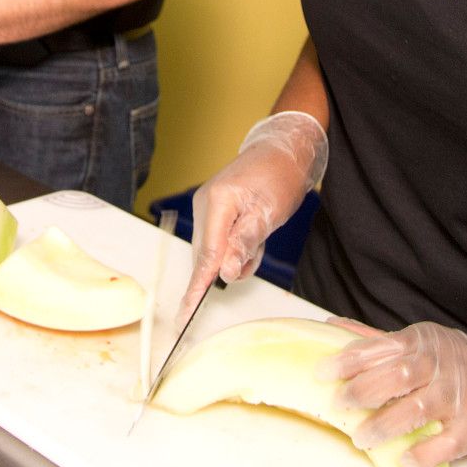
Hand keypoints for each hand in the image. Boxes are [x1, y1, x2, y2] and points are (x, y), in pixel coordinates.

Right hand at [179, 111, 327, 318]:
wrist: (281, 152)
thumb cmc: (280, 177)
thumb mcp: (270, 213)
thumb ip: (245, 243)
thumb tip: (224, 273)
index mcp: (217, 202)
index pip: (206, 255)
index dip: (196, 288)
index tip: (185, 314)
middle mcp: (204, 205)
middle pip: (207, 256)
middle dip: (230, 265)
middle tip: (258, 250)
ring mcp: (205, 208)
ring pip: (212, 252)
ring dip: (236, 256)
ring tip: (259, 238)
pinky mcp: (211, 212)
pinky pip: (217, 242)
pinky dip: (234, 247)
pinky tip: (252, 234)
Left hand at [320, 320, 466, 466]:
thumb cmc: (461, 365)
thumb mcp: (423, 343)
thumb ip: (379, 340)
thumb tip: (333, 326)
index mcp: (423, 343)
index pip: (381, 347)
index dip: (349, 359)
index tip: (323, 371)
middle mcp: (441, 367)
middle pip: (398, 375)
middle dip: (364, 391)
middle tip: (339, 404)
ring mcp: (458, 399)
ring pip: (417, 410)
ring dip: (385, 425)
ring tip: (361, 437)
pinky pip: (444, 444)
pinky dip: (422, 452)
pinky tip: (404, 457)